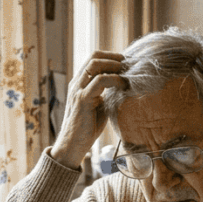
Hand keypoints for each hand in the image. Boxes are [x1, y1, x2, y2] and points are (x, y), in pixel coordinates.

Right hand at [50, 51, 126, 168]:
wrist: (72, 145)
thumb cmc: (87, 128)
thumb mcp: (100, 106)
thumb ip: (107, 94)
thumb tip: (125, 86)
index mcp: (79, 83)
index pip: (93, 59)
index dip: (110, 57)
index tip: (126, 63)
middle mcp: (76, 83)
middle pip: (94, 57)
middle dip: (114, 57)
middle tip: (130, 63)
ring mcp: (78, 90)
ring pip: (95, 64)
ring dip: (114, 65)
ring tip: (127, 71)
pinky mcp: (83, 99)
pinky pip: (100, 81)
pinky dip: (115, 79)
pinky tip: (123, 84)